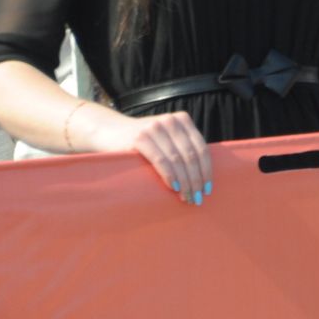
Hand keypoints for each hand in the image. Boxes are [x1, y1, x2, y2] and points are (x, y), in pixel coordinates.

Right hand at [88, 109, 211, 204]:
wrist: (111, 131)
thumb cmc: (143, 141)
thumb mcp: (166, 138)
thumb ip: (182, 147)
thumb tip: (204, 175)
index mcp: (182, 120)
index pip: (201, 148)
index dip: (206, 170)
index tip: (208, 189)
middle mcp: (171, 121)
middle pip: (191, 156)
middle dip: (196, 180)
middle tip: (197, 198)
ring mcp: (156, 128)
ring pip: (177, 160)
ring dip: (184, 182)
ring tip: (186, 197)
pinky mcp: (140, 138)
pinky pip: (160, 160)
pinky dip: (169, 175)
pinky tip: (173, 188)